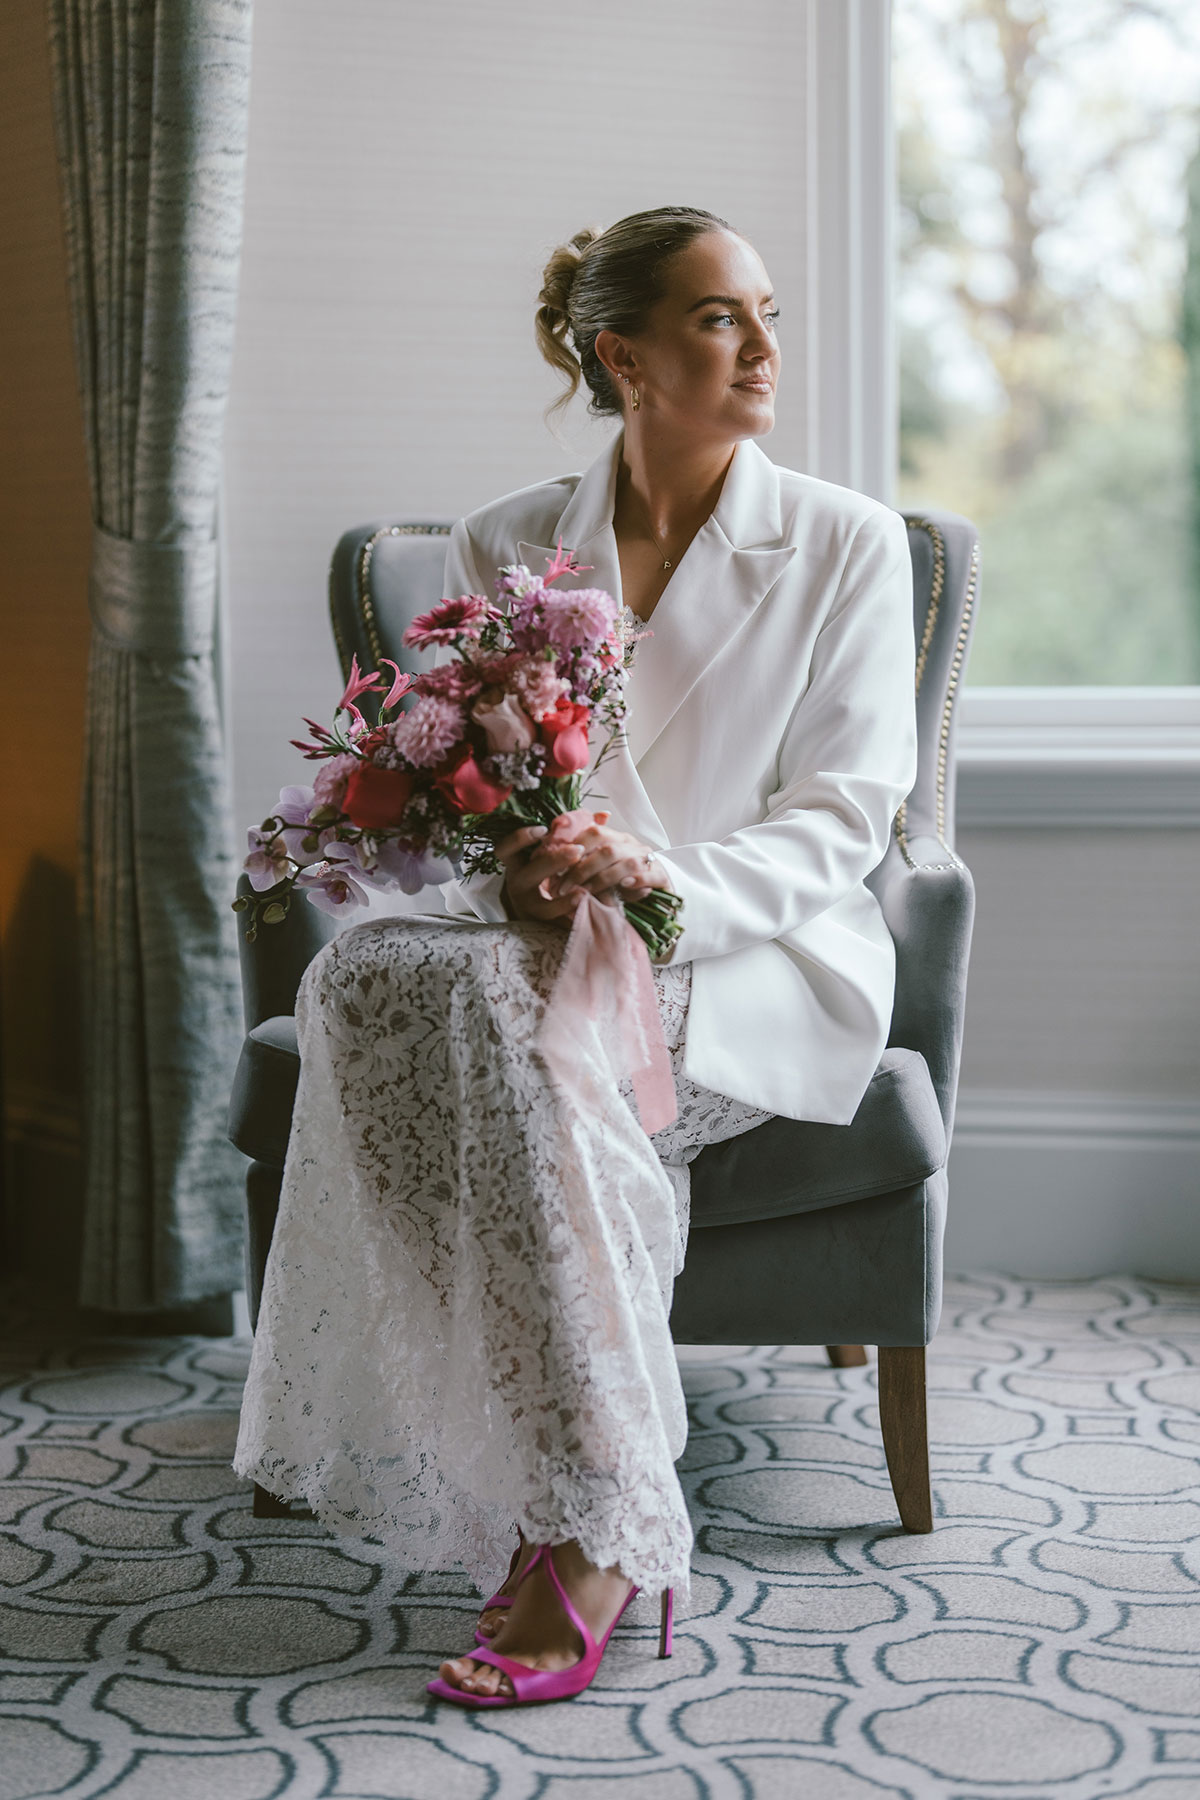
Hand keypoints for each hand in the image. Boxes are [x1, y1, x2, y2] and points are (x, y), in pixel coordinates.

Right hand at [496, 825, 588, 923]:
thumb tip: (603, 814)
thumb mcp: (556, 851)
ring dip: (564, 898)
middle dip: (554, 862)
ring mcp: (529, 907)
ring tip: (583, 890)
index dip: (519, 838)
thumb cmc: (551, 872)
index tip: (543, 830)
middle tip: (578, 851)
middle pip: (529, 873)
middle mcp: (518, 884)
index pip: (504, 848)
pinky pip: (557, 923)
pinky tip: (586, 907)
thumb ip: (576, 832)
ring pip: (542, 905)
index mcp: (517, 863)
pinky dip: (572, 916)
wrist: (544, 910)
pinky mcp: (543, 924)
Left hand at [540, 811, 671, 903]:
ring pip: (627, 862)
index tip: (558, 866)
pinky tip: (625, 886)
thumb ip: (585, 863)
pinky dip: (638, 880)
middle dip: (582, 869)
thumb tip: (558, 862)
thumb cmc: (625, 883)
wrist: (660, 895)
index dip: (576, 846)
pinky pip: (652, 875)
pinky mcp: (662, 877)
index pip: (595, 832)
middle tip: (563, 887)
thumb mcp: (603, 871)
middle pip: (607, 849)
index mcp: (617, 839)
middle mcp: (633, 846)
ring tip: (585, 892)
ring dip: (603, 878)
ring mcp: (649, 860)